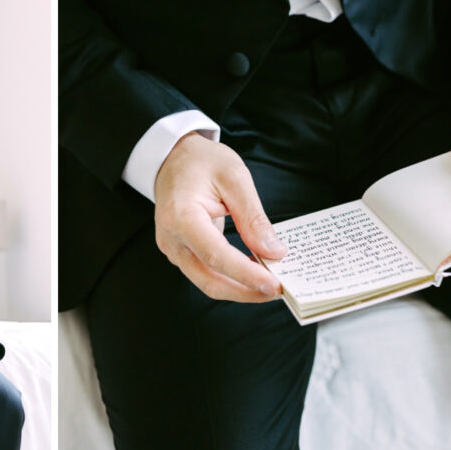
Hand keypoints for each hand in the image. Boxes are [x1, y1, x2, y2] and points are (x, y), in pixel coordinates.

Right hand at [153, 132, 286, 301]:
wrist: (173, 157)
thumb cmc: (202, 162)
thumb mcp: (235, 178)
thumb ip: (253, 218)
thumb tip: (274, 252)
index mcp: (181, 217)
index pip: (215, 256)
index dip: (246, 275)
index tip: (274, 285)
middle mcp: (172, 239)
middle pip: (209, 280)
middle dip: (246, 291)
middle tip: (278, 290)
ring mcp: (174, 249)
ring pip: (208, 282)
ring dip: (240, 288)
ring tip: (270, 284)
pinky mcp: (182, 252)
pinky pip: (207, 273)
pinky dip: (232, 278)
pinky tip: (254, 274)